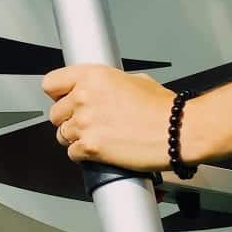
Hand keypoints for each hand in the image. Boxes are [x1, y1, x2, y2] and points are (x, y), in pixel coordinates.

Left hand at [43, 64, 182, 170]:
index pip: (51, 83)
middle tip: (90, 124)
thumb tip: (102, 90)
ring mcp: (85, 123)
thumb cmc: (165, 109)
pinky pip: (73, 154)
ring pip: (62, 135)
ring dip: (76, 139)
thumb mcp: (136, 80)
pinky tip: (102, 151)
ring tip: (99, 138)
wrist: (179, 131)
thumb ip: (109, 83)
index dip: (58, 94)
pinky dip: (84, 156)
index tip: (64, 100)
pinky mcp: (91, 147)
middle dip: (69, 120)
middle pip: (55, 113)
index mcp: (93, 76)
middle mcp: (84, 97)